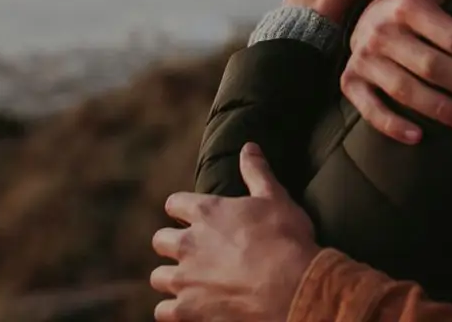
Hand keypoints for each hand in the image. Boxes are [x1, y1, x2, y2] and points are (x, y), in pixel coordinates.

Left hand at [151, 143, 318, 321]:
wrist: (293, 286)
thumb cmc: (286, 238)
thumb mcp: (276, 198)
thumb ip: (257, 172)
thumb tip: (249, 147)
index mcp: (206, 212)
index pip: (174, 204)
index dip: (182, 209)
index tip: (193, 216)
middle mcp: (188, 243)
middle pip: (160, 241)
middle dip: (172, 245)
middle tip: (193, 252)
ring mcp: (185, 279)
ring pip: (158, 277)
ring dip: (171, 278)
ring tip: (190, 282)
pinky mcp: (188, 310)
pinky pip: (163, 311)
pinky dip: (173, 310)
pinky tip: (189, 308)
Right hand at [341, 0, 451, 143]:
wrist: (365, 15)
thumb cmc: (418, 3)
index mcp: (411, 4)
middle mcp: (384, 30)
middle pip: (434, 66)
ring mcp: (365, 58)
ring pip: (406, 91)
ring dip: (443, 110)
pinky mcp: (351, 81)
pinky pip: (370, 108)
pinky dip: (393, 125)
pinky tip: (419, 138)